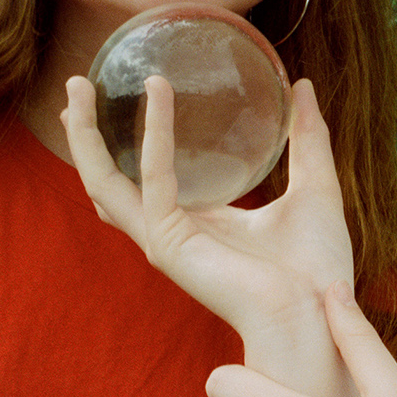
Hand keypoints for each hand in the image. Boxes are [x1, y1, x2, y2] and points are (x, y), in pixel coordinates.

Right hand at [62, 73, 352, 357]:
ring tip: (79, 84)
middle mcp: (171, 232)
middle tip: (77, 84)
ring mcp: (165, 240)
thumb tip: (301, 85)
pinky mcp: (170, 244)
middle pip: (106, 181)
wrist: (320, 313)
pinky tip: (158, 93)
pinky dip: (153, 134)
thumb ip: (307, 137)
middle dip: (84, 135)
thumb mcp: (315, 184)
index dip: (123, 142)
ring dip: (85, 135)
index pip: (143, 180)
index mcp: (198, 223)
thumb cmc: (317, 267)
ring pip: (103, 182)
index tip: (117, 95)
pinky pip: (153, 179)